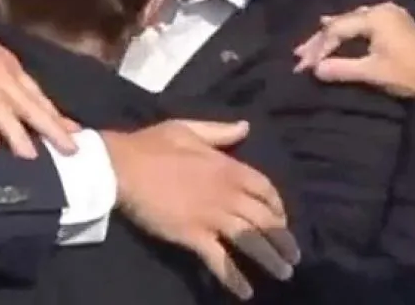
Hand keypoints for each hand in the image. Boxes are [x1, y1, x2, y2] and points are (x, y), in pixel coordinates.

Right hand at [0, 0, 76, 158]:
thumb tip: (13, 102)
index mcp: (6, 64)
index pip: (37, 94)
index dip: (56, 115)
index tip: (77, 132)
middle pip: (28, 104)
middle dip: (51, 128)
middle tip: (71, 150)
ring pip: (2, 110)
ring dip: (18, 134)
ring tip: (32, 156)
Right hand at [103, 120, 299, 299]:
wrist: (121, 167)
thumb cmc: (150, 145)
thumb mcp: (187, 128)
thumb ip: (218, 131)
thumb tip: (245, 126)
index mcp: (228, 168)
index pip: (266, 190)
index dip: (278, 206)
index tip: (282, 219)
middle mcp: (228, 194)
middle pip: (266, 220)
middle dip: (283, 240)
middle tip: (293, 256)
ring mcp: (212, 217)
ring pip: (251, 242)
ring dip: (270, 260)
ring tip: (284, 274)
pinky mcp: (194, 236)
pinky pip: (220, 261)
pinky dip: (234, 278)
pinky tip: (245, 292)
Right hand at [294, 2, 414, 105]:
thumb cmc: (409, 76)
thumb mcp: (372, 73)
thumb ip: (340, 68)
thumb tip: (312, 70)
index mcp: (376, 17)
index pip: (337, 30)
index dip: (317, 48)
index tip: (301, 65)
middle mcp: (382, 9)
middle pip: (342, 23)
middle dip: (320, 42)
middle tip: (298, 56)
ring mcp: (390, 14)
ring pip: (351, 23)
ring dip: (332, 38)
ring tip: (310, 47)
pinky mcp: (396, 23)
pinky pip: (363, 24)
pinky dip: (347, 34)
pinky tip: (335, 37)